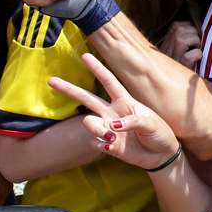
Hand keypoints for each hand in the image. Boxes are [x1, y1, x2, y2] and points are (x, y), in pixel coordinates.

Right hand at [52, 53, 180, 170]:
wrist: (161, 155)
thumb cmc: (160, 133)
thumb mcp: (151, 123)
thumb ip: (132, 121)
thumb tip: (112, 125)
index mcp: (125, 101)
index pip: (109, 82)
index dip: (97, 69)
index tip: (85, 56)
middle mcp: (113, 113)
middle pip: (86, 98)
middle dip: (69, 89)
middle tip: (51, 80)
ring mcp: (108, 129)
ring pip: (88, 123)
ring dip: (97, 130)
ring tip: (112, 138)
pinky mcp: (107, 145)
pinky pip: (94, 142)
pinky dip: (101, 145)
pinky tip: (112, 148)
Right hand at [159, 21, 202, 68]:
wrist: (175, 86)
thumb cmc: (182, 67)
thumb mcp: (178, 51)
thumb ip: (182, 38)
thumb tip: (195, 25)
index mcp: (166, 44)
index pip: (176, 25)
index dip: (188, 26)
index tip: (194, 33)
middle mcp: (166, 50)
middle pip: (179, 29)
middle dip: (194, 32)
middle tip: (198, 42)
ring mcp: (172, 59)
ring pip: (181, 39)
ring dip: (195, 41)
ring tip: (198, 48)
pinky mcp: (179, 69)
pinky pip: (188, 56)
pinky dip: (197, 55)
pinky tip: (197, 59)